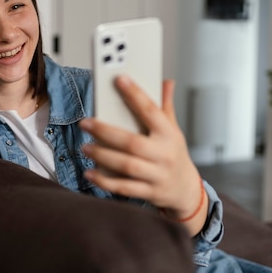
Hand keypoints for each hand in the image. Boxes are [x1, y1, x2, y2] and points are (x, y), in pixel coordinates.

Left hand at [79, 75, 205, 232]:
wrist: (186, 190)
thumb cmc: (174, 155)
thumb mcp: (173, 130)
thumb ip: (165, 107)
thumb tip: (166, 81)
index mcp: (169, 134)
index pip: (151, 111)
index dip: (135, 95)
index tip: (119, 80)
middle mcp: (164, 155)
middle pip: (132, 142)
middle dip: (105, 132)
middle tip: (85, 123)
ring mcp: (157, 176)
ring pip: (126, 166)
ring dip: (102, 156)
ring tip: (85, 147)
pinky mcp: (149, 192)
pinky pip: (124, 188)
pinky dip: (105, 181)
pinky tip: (90, 172)